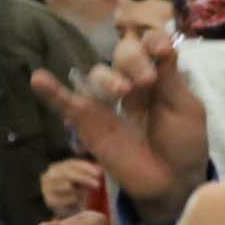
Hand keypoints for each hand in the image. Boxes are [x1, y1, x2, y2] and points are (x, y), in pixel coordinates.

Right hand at [30, 27, 210, 223]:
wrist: (173, 182)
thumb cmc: (183, 144)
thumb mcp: (185, 109)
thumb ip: (171, 78)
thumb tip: (161, 42)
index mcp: (156, 76)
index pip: (146, 46)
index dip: (152, 42)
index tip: (161, 50)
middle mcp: (129, 83)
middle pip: (121, 55)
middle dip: (133, 59)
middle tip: (147, 80)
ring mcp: (106, 103)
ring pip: (97, 75)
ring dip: (107, 77)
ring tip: (122, 90)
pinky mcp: (88, 123)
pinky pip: (66, 104)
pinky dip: (52, 92)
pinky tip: (39, 79)